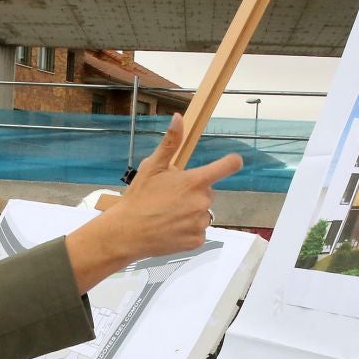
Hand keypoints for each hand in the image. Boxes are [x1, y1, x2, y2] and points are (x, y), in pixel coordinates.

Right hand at [65, 115, 240, 292]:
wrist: (126, 233)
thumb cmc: (138, 198)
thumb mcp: (151, 167)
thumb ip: (170, 143)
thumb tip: (178, 118)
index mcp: (195, 181)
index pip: (227, 166)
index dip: (231, 162)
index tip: (232, 162)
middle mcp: (202, 202)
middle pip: (207, 192)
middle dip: (193, 193)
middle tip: (170, 198)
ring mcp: (200, 222)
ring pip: (202, 213)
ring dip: (191, 213)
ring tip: (168, 215)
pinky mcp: (197, 240)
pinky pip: (198, 231)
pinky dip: (188, 230)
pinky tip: (170, 229)